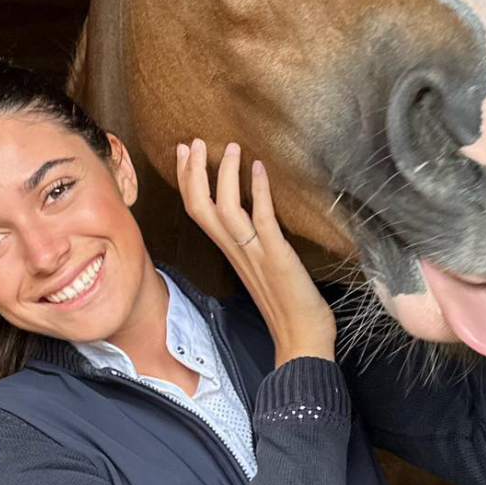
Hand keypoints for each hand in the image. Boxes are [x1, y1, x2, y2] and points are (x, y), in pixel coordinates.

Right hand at [175, 139, 335, 364]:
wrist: (301, 342)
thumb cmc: (289, 308)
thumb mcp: (265, 269)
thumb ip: (257, 246)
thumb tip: (260, 222)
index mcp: (230, 253)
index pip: (198, 212)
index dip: (187, 181)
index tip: (184, 154)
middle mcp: (235, 252)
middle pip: (200, 208)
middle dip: (193, 173)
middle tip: (193, 142)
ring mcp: (254, 255)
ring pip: (225, 210)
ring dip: (224, 176)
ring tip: (230, 148)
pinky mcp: (276, 257)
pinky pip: (262, 220)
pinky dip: (260, 192)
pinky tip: (260, 169)